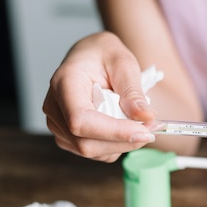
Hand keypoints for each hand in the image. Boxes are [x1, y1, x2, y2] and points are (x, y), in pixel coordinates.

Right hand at [43, 32, 156, 161]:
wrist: (90, 56)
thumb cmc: (104, 55)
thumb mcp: (124, 63)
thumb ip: (133, 91)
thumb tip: (147, 117)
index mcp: (64, 83)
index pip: (80, 120)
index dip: (113, 132)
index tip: (145, 131)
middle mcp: (54, 107)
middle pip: (85, 143)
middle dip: (123, 141)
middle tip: (151, 128)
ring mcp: (58, 124)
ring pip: (91, 151)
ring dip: (121, 144)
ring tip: (137, 123)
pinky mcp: (67, 136)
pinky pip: (95, 152)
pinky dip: (115, 145)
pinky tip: (124, 128)